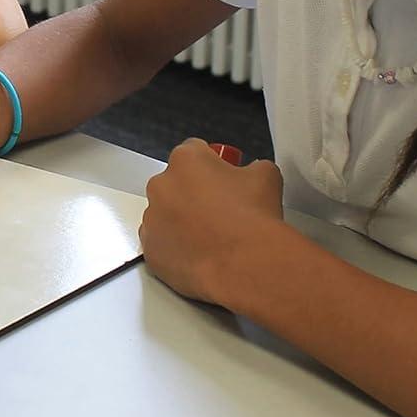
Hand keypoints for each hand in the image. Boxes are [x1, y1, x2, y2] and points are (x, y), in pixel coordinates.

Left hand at [139, 138, 285, 307]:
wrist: (244, 265)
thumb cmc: (251, 222)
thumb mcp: (266, 175)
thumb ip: (253, 166)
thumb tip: (253, 172)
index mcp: (186, 160)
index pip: (194, 151)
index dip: (212, 164)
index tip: (221, 176)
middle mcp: (161, 185)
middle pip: (177, 183)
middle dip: (195, 193)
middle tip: (220, 209)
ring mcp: (152, 219)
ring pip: (166, 214)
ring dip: (184, 220)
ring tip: (213, 234)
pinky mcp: (150, 249)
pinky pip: (162, 242)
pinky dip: (177, 246)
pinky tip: (201, 251)